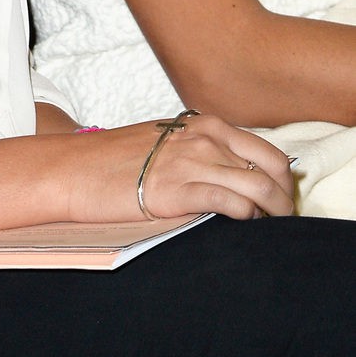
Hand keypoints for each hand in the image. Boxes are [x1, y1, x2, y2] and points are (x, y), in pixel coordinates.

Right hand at [65, 114, 293, 222]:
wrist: (73, 169)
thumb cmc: (115, 161)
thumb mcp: (167, 142)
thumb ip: (201, 151)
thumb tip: (234, 176)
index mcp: (204, 124)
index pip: (267, 152)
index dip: (281, 181)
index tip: (278, 202)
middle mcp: (204, 137)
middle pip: (273, 169)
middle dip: (284, 199)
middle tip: (278, 221)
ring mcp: (192, 161)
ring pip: (259, 188)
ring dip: (272, 214)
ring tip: (266, 232)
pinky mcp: (178, 190)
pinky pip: (231, 203)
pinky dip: (246, 218)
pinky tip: (240, 227)